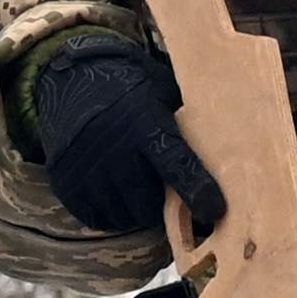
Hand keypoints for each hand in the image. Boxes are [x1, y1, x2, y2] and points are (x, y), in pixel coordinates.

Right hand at [32, 39, 228, 242]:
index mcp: (145, 123)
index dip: (198, 192)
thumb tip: (230, 161)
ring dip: (136, 210)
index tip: (214, 211)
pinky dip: (111, 212)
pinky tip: (116, 191)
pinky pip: (97, 218)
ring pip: (124, 216)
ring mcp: (86, 168)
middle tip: (164, 190)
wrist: (74, 79)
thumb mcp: (163, 96)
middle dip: (162, 205)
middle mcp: (113, 148)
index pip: (177, 166)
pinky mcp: (66, 182)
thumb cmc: (132, 90)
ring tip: (139, 187)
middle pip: (148, 204)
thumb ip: (187, 127)